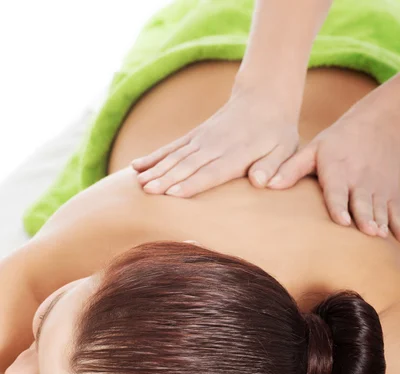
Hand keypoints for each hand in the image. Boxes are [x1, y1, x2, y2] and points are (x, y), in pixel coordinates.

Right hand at [132, 84, 298, 197]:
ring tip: (139, 184)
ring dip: (156, 170)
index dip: (192, 183)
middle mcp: (215, 146)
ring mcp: (201, 139)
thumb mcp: (284, 150)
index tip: (174, 193)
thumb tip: (260, 182)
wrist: (264, 97)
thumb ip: (273, 167)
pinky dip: (154, 157)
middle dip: (167, 178)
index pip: (212, 172)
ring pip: (175, 156)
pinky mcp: (194, 136)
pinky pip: (171, 147)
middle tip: (149, 192)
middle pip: (188, 165)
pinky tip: (136, 166)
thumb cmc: (276, 133)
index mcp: (237, 154)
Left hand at [268, 93, 399, 239]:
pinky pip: (398, 209)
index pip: (337, 190)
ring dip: (381, 221)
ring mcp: (379, 186)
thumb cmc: (340, 139)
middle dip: (365, 217)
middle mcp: (360, 180)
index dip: (340, 205)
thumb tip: (265, 185)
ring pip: (381, 207)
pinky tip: (397, 238)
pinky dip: (399, 223)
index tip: (342, 220)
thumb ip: (292, 169)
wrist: (383, 121)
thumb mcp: (315, 149)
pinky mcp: (393, 191)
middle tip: (368, 232)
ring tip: (379, 235)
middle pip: (362, 202)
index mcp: (338, 170)